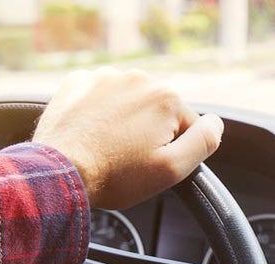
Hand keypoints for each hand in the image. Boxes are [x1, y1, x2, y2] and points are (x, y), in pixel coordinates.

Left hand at [32, 67, 223, 208]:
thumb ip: (204, 141)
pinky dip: (98, 112)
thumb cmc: (115, 175)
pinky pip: (100, 96)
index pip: (187, 126)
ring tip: (107, 147)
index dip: (172, 150)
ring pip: (130, 102)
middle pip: (158, 112)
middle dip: (149, 133)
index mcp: (166, 98)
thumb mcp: (172, 169)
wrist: (58, 173)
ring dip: (124, 121)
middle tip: (128, 159)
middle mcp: (138, 78)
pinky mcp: (77, 82)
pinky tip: (91, 134)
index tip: (149, 164)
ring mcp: (105, 77)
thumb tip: (216, 123)